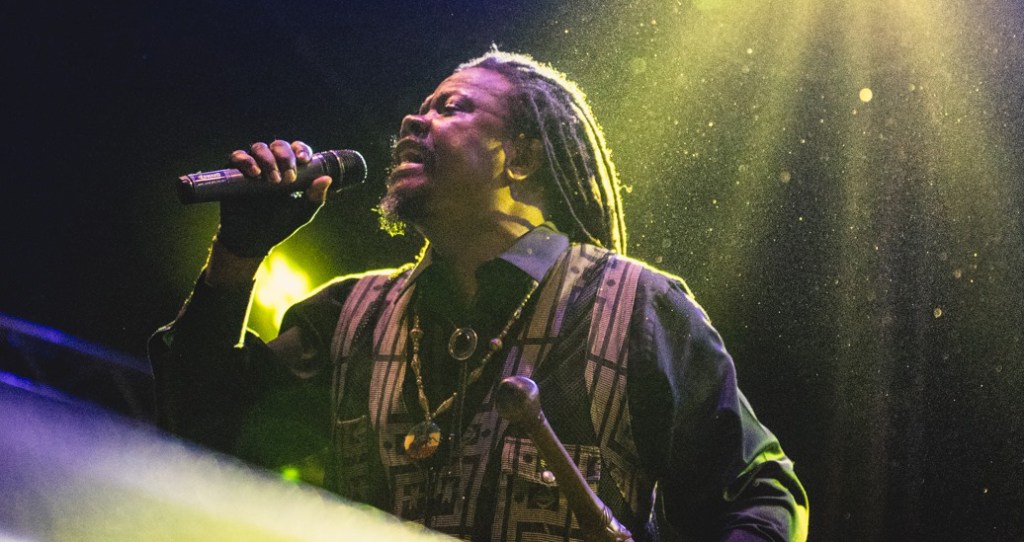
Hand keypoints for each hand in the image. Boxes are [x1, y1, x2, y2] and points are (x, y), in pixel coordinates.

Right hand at [215, 140, 332, 257]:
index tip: (304, 160)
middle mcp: (271, 163)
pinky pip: (238, 156)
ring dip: (268, 160)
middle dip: (285, 157)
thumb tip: (327, 179)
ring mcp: (252, 166)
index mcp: (290, 168)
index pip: (296, 149)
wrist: (253, 240)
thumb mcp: (302, 212)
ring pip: (259, 148)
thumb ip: (315, 197)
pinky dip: (246, 161)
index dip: (301, 150)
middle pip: (279, 146)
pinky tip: (255, 173)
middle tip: (288, 177)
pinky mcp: (233, 172)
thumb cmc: (280, 223)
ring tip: (273, 180)